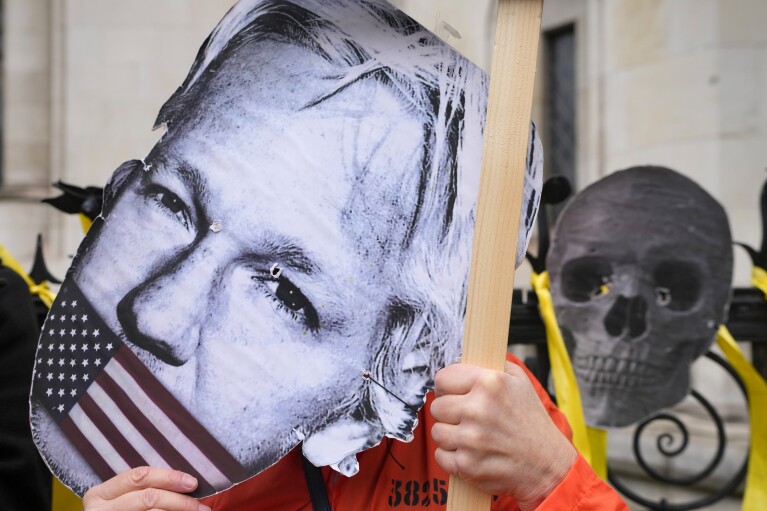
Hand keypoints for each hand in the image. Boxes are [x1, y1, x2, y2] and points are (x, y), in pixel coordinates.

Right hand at [82, 466, 209, 510]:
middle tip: (201, 506)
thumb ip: (144, 489)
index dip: (169, 477)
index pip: (139, 477)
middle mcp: (99, 510)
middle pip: (148, 497)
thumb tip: (185, 483)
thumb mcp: (121, 500)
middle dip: (179, 501)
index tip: (193, 483)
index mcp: (99, 494)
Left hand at [430, 361, 576, 510]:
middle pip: (436, 406)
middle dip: (448, 412)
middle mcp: (478, 409)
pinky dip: (451, 456)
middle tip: (464, 417)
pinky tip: (469, 453)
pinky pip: (441, 456)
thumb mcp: (520, 380)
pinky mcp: (468, 465)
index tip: (453, 393)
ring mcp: (471, 439)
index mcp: (489, 383)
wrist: (549, 463)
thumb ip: (491, 365)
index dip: (447, 387)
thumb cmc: (532, 421)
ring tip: (469, 436)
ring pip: (437, 431)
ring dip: (449, 435)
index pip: (442, 378)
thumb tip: (463, 360)